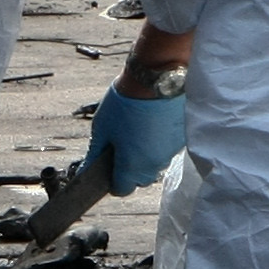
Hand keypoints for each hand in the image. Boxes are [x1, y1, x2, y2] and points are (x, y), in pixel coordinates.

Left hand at [86, 79, 185, 195]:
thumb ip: (94, 153)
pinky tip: (153, 122)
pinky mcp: (182, 139)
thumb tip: (86, 169)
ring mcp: (170, 153)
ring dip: (146, 154)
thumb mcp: (102, 127)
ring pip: (155, 163)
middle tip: (122, 145)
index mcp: (132, 166)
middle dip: (130, 168)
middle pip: (140, 179)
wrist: (157, 79)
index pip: (121, 189)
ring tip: (138, 129)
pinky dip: (160, 141)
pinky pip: (167, 148)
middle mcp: (153, 165)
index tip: (109, 167)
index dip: (113, 181)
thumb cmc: (126, 102)